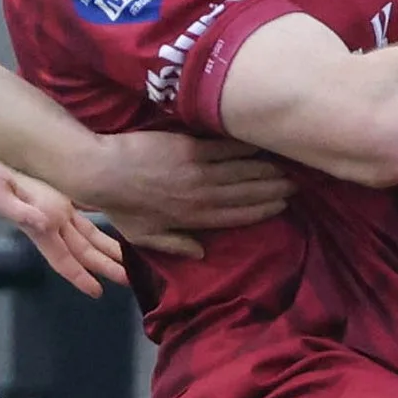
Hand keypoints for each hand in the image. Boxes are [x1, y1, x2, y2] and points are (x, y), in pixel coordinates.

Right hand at [0, 154, 131, 298]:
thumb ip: (20, 211)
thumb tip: (45, 224)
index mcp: (40, 225)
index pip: (63, 259)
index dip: (80, 277)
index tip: (97, 292)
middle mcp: (51, 220)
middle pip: (82, 250)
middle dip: (104, 266)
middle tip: (128, 281)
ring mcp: (54, 205)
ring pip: (86, 234)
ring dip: (105, 249)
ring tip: (126, 262)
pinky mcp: (55, 191)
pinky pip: (82, 212)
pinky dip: (97, 223)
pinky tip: (111, 226)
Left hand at [82, 132, 297, 253]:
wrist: (102, 171)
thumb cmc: (120, 205)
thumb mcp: (144, 236)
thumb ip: (175, 244)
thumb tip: (202, 252)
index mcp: (193, 218)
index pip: (236, 216)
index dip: (261, 210)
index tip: (281, 205)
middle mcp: (201, 196)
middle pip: (246, 193)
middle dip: (272, 189)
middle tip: (296, 184)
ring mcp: (197, 171)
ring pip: (242, 171)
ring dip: (266, 170)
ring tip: (287, 166)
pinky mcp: (190, 147)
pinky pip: (226, 148)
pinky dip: (245, 147)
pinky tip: (262, 144)